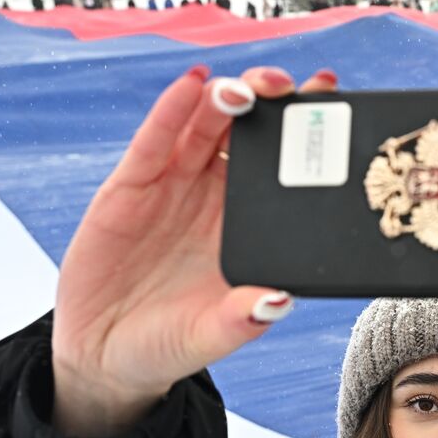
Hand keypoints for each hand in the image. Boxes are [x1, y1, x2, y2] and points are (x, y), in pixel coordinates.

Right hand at [50, 65, 338, 436]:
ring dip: (227, 98)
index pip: (284, 171)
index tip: (334, 106)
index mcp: (248, 227)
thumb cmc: (168, 343)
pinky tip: (191, 85)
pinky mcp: (130, 186)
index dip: (307, 137)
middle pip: (249, 133)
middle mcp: (216, 197)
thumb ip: (239, 321)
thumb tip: (278, 302)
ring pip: (206, 126)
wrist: (103, 353)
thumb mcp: (208, 336)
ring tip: (245, 89)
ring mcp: (174, 186)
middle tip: (291, 88)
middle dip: (271, 103)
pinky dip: (172, 109)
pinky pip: (155, 141)